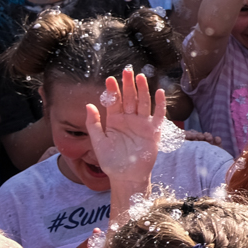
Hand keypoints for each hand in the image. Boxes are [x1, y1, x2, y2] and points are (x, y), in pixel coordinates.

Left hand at [83, 67, 166, 185]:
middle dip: (128, 85)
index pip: (115, 102)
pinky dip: (159, 104)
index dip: (113, 90)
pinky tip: (158, 92)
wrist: (126, 176)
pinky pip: (158, 115)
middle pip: (130, 98)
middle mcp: (129, 120)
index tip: (109, 79)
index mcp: (115, 121)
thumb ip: (93, 124)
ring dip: (142, 90)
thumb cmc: (111, 161)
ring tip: (140, 77)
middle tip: (127, 71)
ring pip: (143, 103)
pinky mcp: (154, 131)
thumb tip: (88, 105)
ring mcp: (142, 124)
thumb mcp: (98, 142)